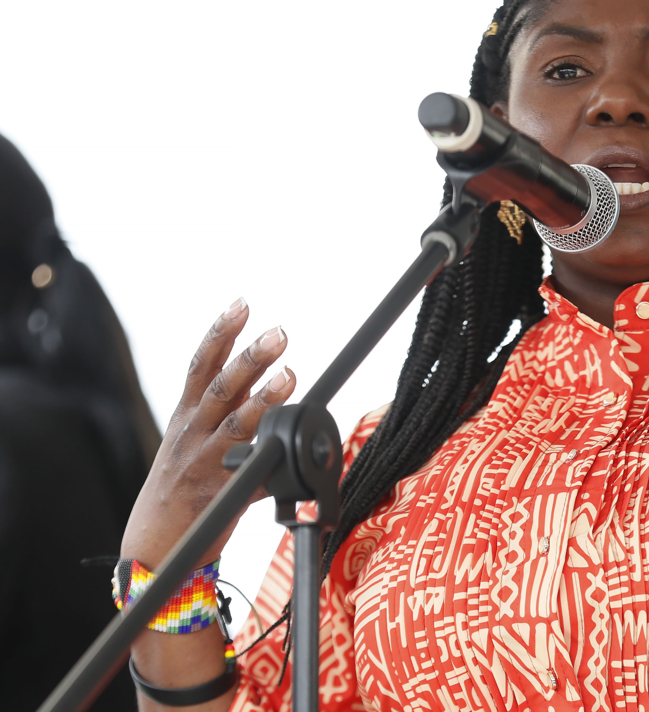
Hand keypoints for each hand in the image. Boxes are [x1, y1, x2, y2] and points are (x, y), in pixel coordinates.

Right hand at [120, 298, 295, 568]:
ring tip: (290, 375)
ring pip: (236, 426)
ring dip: (264, 399)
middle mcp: (193, 434)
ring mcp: (205, 464)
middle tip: (279, 332)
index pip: (201, 365)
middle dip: (250, 357)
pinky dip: (275, 463)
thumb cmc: (182, 484)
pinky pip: (253, 476)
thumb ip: (225, 407)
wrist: (154, 544)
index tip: (242, 303)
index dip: (221, 332)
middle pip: (221, 388)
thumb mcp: (192, 438)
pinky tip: (296, 451)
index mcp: (186, 416)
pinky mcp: (220, 495)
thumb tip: (267, 372)